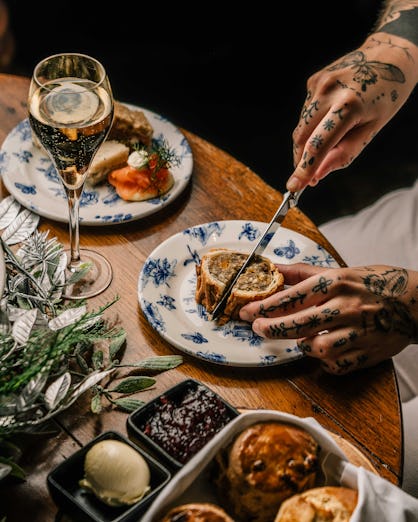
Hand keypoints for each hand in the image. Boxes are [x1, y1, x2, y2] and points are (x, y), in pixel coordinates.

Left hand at [239, 263, 417, 373]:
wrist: (416, 302)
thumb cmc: (374, 283)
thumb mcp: (340, 271)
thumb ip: (304, 273)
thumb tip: (274, 269)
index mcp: (336, 283)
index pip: (292, 296)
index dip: (264, 306)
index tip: (246, 311)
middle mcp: (346, 307)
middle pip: (299, 324)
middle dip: (271, 328)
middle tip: (257, 328)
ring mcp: (358, 332)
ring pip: (316, 349)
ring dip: (302, 345)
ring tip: (302, 338)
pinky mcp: (367, 353)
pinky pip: (336, 365)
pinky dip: (325, 362)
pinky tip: (324, 351)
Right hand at [287, 32, 417, 191]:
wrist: (389, 56)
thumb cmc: (386, 95)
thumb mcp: (372, 130)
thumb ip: (343, 155)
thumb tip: (317, 176)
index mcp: (348, 105)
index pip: (318, 145)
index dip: (304, 169)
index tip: (294, 187)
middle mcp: (328, 91)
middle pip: (301, 138)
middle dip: (301, 160)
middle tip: (308, 176)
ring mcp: (318, 84)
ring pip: (300, 126)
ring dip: (308, 142)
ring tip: (331, 137)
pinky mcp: (313, 81)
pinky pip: (305, 112)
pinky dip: (313, 123)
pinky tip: (331, 116)